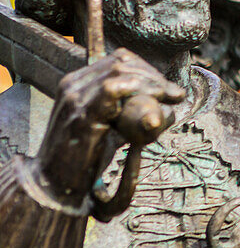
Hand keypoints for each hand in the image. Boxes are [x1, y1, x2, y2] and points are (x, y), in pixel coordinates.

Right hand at [36, 49, 183, 207]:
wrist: (55, 187)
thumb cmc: (85, 159)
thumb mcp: (111, 130)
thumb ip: (131, 115)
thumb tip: (167, 110)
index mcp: (77, 84)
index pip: (117, 60)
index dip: (147, 70)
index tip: (168, 89)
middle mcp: (73, 86)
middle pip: (121, 62)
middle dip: (154, 76)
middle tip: (176, 95)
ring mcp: (75, 98)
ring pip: (119, 71)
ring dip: (151, 84)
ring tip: (169, 99)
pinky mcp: (81, 114)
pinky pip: (112, 90)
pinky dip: (137, 93)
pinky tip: (149, 109)